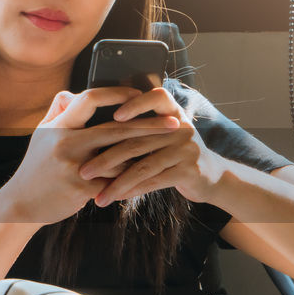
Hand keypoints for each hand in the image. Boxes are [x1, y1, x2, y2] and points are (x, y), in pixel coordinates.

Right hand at [0, 87, 180, 226]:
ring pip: (121, 158)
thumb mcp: (41, 134)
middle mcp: (66, 144)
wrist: (20, 204)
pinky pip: (114, 182)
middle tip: (175, 123)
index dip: (118, 94)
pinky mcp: (81, 190)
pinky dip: (132, 179)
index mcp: (58, 126)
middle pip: (117, 128)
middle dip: (150, 125)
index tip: (139, 96)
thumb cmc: (35, 167)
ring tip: (168, 151)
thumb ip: (58, 112)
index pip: (90, 99)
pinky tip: (151, 177)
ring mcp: (75, 168)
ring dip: (146, 155)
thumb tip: (73, 94)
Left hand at [77, 87, 227, 205]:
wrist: (210, 177)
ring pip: (143, 165)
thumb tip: (91, 122)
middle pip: (137, 140)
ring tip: (98, 196)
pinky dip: (133, 190)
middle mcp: (181, 126)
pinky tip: (117, 197)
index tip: (114, 117)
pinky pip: (154, 181)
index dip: (136, 105)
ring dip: (117, 183)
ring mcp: (186, 149)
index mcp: (171, 111)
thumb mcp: (159, 134)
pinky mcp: (189, 171)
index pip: (156, 97)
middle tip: (83, 172)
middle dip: (106, 158)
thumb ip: (136, 126)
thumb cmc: (170, 153)